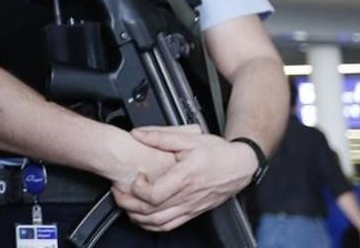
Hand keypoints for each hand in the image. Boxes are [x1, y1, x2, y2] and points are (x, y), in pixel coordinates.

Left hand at [113, 126, 254, 231]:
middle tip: (119, 193)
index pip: (154, 194)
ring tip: (126, 206)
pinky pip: (170, 226)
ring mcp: (190, 207)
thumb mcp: (189, 138)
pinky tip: (143, 218)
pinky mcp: (193, 212)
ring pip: (159, 222)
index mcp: (185, 177)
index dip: (137, 189)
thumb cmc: (217, 152)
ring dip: (138, 217)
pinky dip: (153, 225)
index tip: (135, 176)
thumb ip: (160, 136)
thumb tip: (138, 133)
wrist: (240, 166)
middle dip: (129, 204)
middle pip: (151, 211)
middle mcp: (187, 196)